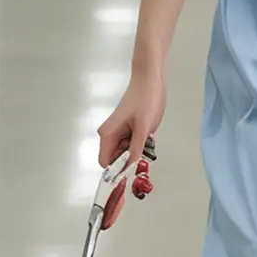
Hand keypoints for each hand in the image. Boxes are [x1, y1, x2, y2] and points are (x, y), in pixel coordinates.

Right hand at [97, 69, 166, 226]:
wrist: (151, 80)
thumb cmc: (145, 100)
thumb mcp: (143, 128)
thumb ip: (136, 150)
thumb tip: (128, 169)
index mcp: (107, 134)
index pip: (105, 162)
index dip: (116, 171)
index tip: (129, 176)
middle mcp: (110, 134)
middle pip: (116, 159)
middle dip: (129, 161)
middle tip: (144, 155)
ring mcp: (120, 131)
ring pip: (125, 153)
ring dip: (137, 152)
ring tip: (148, 140)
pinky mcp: (129, 128)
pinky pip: (132, 144)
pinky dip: (140, 145)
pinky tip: (149, 136)